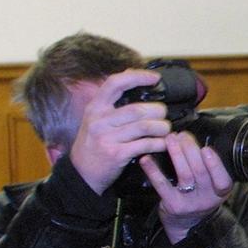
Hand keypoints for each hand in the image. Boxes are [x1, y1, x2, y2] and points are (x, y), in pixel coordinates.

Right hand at [68, 69, 170, 195]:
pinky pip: (146, 144)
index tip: (155, 78)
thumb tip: (132, 74)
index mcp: (95, 107)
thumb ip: (112, 101)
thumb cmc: (94, 143)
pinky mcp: (116, 154)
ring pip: (145, 126)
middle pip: (138, 109)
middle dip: (158, 111)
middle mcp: (99, 120)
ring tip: (165, 129)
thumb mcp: (96, 119)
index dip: (137, 77)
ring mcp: (107, 138)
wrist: (82, 173)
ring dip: (162, 127)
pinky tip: (163, 143)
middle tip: (163, 115)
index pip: (115, 83)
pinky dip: (160, 143)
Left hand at [140, 131, 231, 243]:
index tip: (206, 148)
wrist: (187, 225)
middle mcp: (207, 199)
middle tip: (182, 135)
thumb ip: (209, 169)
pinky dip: (154, 170)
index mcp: (221, 192)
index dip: (215, 164)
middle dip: (190, 150)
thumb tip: (195, 141)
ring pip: (184, 175)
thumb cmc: (199, 197)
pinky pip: (162, 185)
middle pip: (200, 171)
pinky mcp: (172, 205)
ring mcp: (190, 203)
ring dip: (176, 154)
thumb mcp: (212, 187)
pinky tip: (147, 158)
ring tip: (169, 139)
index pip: (222, 180)